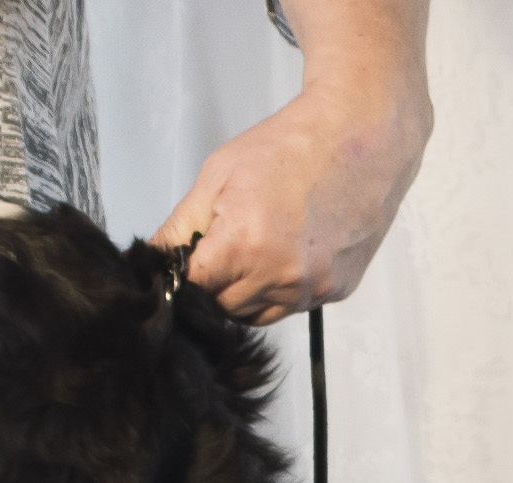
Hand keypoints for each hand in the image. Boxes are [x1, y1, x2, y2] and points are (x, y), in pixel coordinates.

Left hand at [150, 5, 430, 324]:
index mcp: (244, 245)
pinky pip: (293, 306)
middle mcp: (280, 275)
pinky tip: (291, 248)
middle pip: (224, 308)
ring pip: (258, 314)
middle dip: (217, 282)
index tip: (187, 259)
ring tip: (260, 244)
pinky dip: (283, 287)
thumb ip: (181, 226)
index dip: (185, 273)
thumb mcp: (218, 174)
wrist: (358, 139)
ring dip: (249, 290)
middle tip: (228, 241)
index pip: (192, 287)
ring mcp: (311, 288)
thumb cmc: (290, 147)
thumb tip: (155, 260)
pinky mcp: (334, 292)